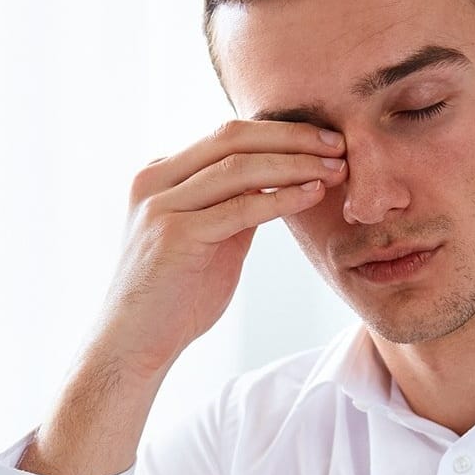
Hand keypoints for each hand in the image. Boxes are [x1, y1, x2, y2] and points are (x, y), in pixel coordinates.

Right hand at [90, 118, 347, 378]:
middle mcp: (155, 180)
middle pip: (233, 138)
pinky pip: (240, 207)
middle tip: (338, 144)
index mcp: (161, 173)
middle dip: (292, 137)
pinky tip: (312, 194)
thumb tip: (280, 182)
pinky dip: (282, 198)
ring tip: (335, 169)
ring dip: (295, 164)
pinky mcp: (174, 234)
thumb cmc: (176, 295)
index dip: (280, 131)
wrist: (135, 343)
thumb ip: (235, 206)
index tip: (324, 140)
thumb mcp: (210, 238)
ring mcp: (160, 205)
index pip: (228, 136)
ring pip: (239, 168)